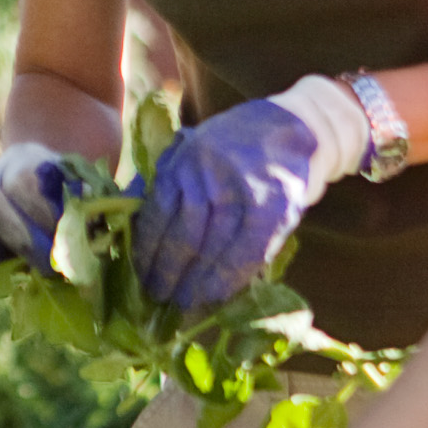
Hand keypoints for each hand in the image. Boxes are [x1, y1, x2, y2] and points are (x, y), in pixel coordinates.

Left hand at [136, 75, 375, 311]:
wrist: (298, 125)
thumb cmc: (237, 144)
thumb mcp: (194, 147)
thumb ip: (166, 179)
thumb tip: (129, 221)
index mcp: (184, 159)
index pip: (157, 215)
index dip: (146, 252)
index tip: (140, 275)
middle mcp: (212, 174)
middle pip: (183, 237)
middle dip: (167, 273)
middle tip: (158, 296)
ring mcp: (245, 192)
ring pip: (213, 250)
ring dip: (195, 283)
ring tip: (183, 302)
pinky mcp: (276, 209)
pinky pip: (247, 254)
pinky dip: (229, 279)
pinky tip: (216, 295)